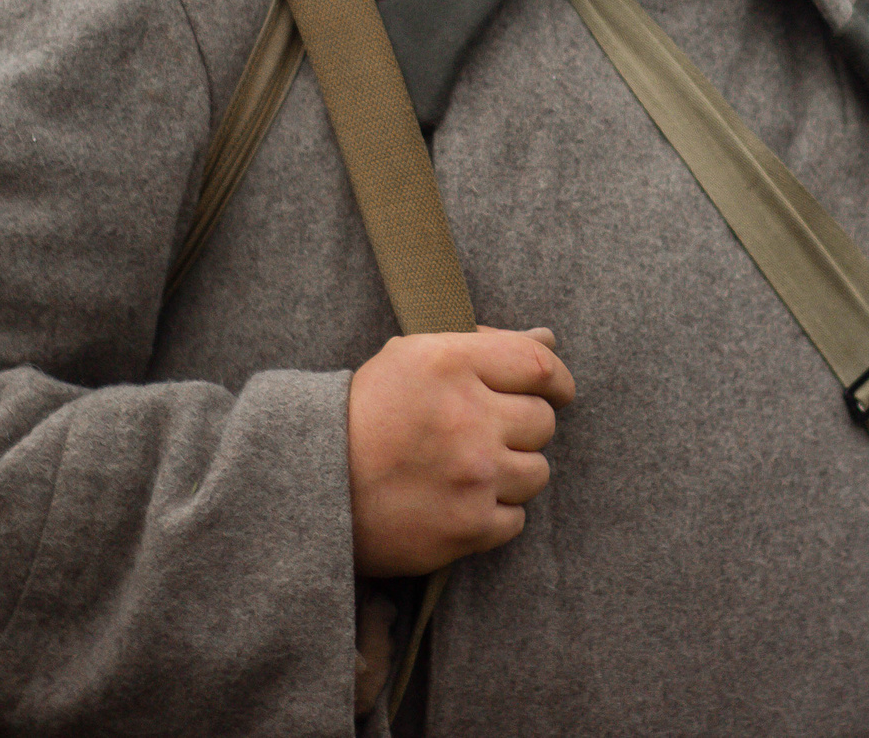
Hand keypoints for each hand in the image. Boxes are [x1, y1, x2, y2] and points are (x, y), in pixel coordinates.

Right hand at [347, 326, 574, 575]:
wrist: (311, 487)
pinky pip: (515, 520)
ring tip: (470, 470)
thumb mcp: (413, 356)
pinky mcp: (467, 527)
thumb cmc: (365, 414)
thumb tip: (549, 341)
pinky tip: (460, 502)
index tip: (556, 391)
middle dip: (522, 427)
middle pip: (543, 422)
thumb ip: (485, 345)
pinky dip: (494, 513)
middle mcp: (467, 418)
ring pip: (536, 473)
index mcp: (450, 364)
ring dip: (512, 472)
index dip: (556, 379)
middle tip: (487, 434)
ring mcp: (471, 475)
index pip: (538, 365)